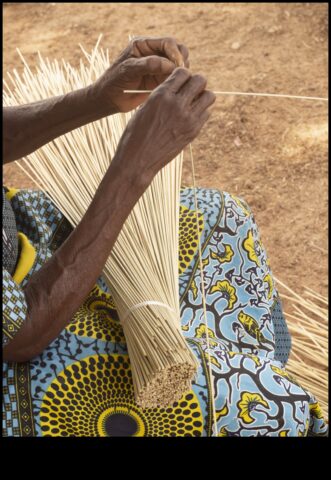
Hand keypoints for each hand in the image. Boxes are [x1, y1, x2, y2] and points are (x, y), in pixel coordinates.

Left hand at [93, 36, 188, 113]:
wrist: (110, 99)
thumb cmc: (115, 81)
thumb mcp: (128, 70)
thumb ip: (148, 65)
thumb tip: (169, 64)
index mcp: (144, 44)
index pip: (168, 42)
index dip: (175, 53)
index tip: (177, 66)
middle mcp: (154, 53)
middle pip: (178, 51)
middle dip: (181, 61)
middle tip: (179, 75)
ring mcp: (159, 67)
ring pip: (179, 65)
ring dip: (181, 72)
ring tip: (174, 83)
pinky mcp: (161, 81)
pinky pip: (176, 78)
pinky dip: (178, 82)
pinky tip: (174, 89)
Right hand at [110, 67, 215, 188]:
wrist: (138, 160)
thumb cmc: (136, 133)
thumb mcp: (146, 107)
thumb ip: (163, 95)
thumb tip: (178, 87)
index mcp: (161, 95)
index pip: (183, 72)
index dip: (182, 75)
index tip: (180, 82)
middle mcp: (177, 104)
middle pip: (200, 80)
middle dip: (196, 82)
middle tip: (189, 91)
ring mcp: (188, 119)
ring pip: (209, 96)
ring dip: (203, 96)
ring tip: (192, 103)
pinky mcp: (193, 131)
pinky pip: (206, 113)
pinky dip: (201, 112)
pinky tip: (190, 117)